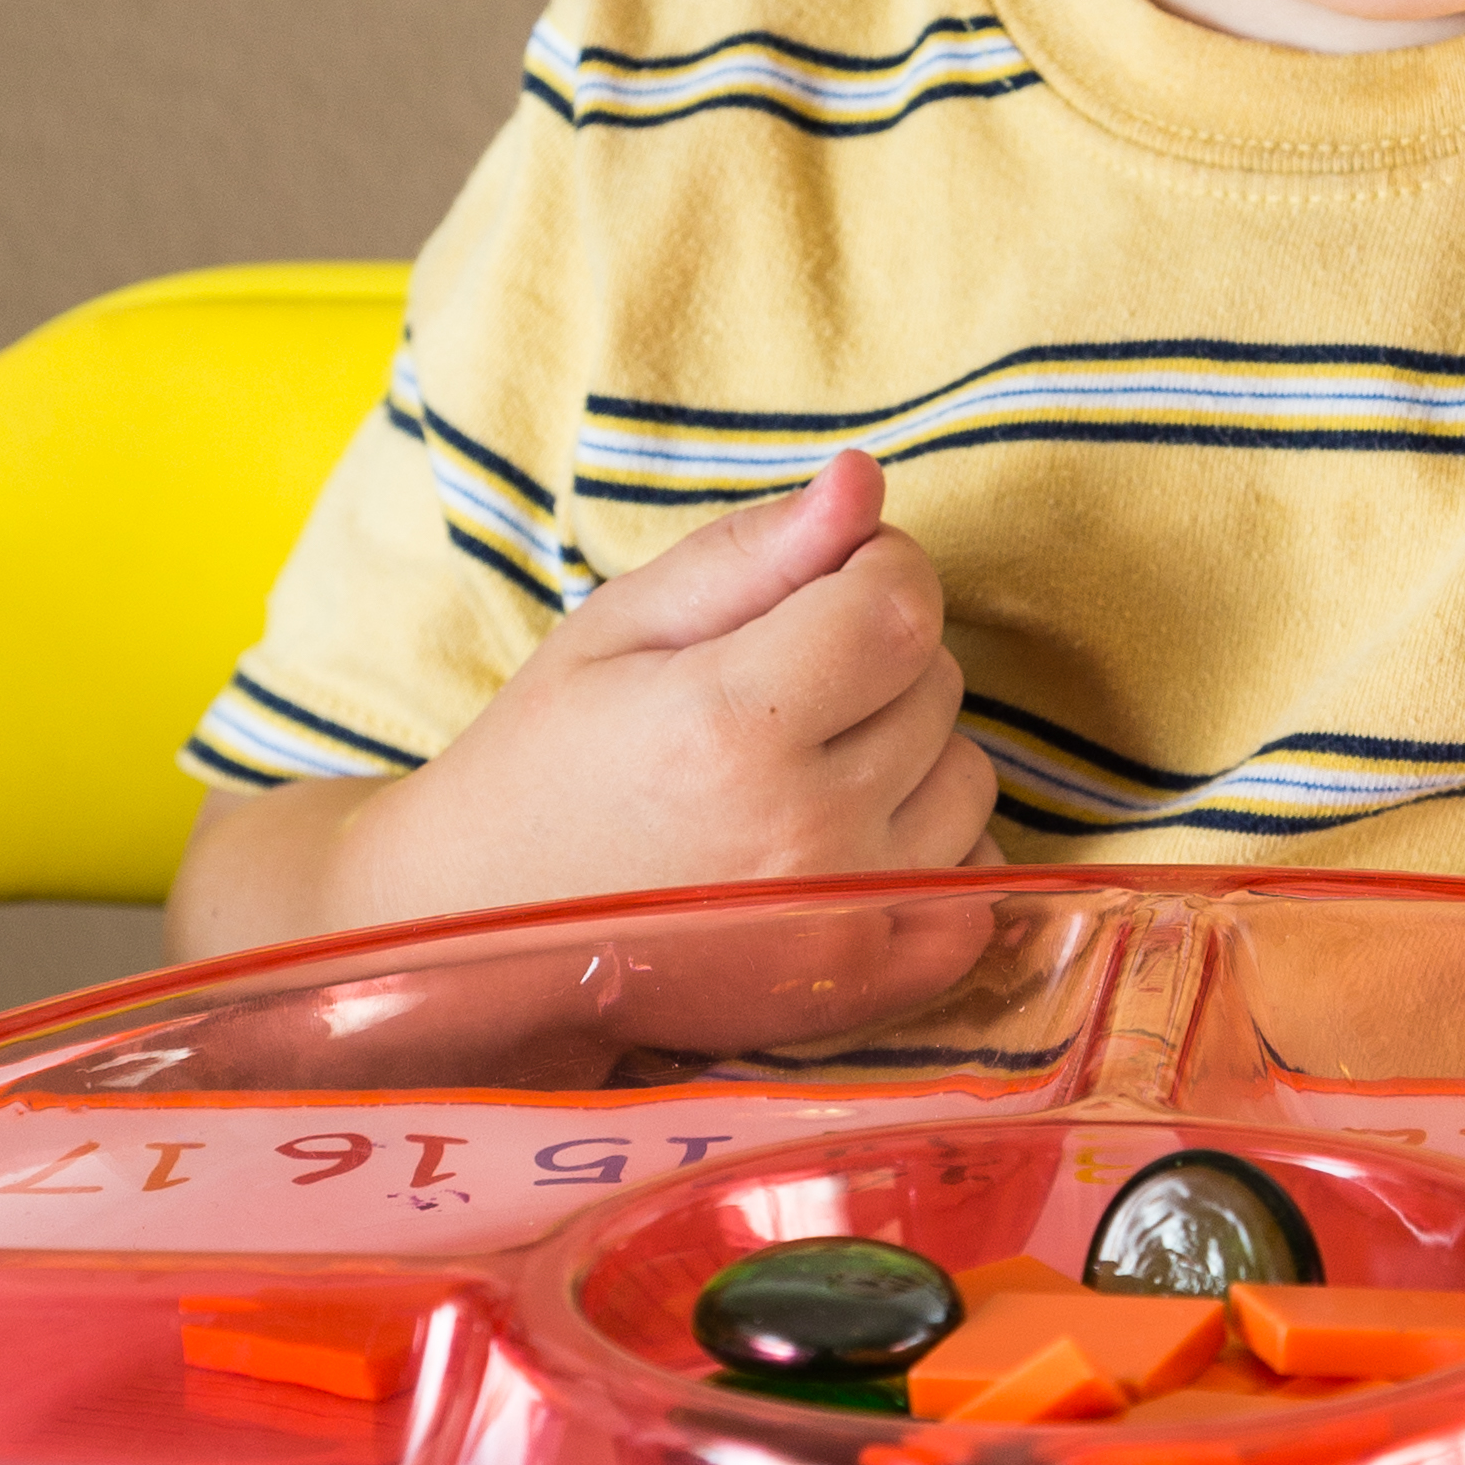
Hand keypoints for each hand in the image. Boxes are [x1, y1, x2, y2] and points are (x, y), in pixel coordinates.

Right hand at [171, 451, 999, 967]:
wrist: (485, 931)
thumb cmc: (546, 759)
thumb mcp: (622, 625)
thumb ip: (755, 550)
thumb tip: (865, 479)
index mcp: (732, 724)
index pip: (902, 602)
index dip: (875, 567)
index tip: (824, 582)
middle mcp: (803, 829)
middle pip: (938, 682)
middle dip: (878, 658)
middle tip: (779, 689)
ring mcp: (846, 919)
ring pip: (969, 776)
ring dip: (909, 753)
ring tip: (801, 767)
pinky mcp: (869, 985)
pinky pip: (979, 883)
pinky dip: (936, 849)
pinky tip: (854, 838)